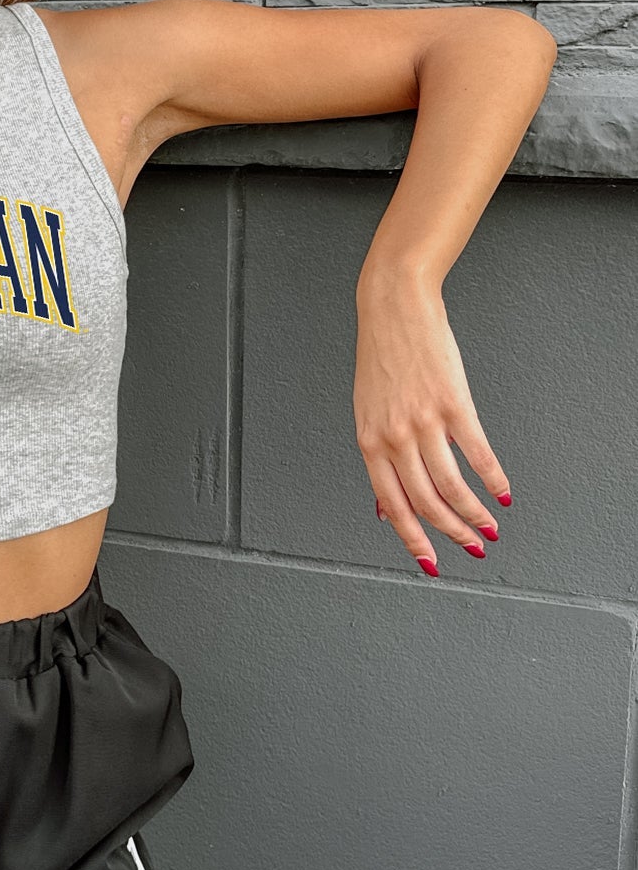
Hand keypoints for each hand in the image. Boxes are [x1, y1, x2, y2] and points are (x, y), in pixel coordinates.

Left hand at [354, 273, 510, 576]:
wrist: (393, 307)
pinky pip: (477, 453)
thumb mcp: (367, 413)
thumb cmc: (381, 358)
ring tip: (490, 528)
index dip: (414, 540)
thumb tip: (382, 507)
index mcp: (369, 443)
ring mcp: (425, 421)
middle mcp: (395, 437)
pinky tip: (502, 492)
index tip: (431, 562)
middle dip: (451, 534)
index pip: (392, 506)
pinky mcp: (453, 403)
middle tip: (472, 548)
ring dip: (475, 514)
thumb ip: (379, 460)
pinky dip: (493, 478)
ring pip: (453, 486)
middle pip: (426, 503)